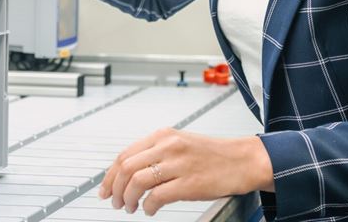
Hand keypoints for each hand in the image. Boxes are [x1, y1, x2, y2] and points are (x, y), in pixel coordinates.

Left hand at [97, 128, 273, 215]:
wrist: (242, 160)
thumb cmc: (213, 154)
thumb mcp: (180, 143)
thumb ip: (156, 152)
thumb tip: (130, 170)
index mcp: (163, 135)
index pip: (125, 154)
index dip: (110, 174)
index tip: (105, 187)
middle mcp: (168, 146)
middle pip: (127, 167)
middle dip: (114, 188)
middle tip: (114, 201)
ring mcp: (179, 164)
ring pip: (138, 182)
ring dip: (128, 199)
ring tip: (130, 207)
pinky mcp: (189, 183)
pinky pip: (157, 197)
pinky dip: (148, 207)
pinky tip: (150, 210)